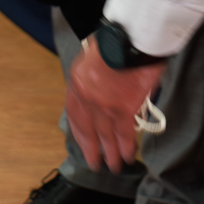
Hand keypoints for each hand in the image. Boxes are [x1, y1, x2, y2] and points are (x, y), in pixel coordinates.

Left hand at [65, 33, 166, 171]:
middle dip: (92, 149)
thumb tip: (105, 92)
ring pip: (105, 136)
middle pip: (88, 130)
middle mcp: (87, 98)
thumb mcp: (93, 55)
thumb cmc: (115, 40)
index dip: (79, 133)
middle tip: (96, 164)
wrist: (130, 37)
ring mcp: (104, 106)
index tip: (84, 144)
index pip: (73, 114)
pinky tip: (127, 156)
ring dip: (110, 154)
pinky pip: (123, 135)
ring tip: (114, 166)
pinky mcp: (123, 109)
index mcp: (77, 83)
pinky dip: (126, 147)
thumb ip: (94, 76)